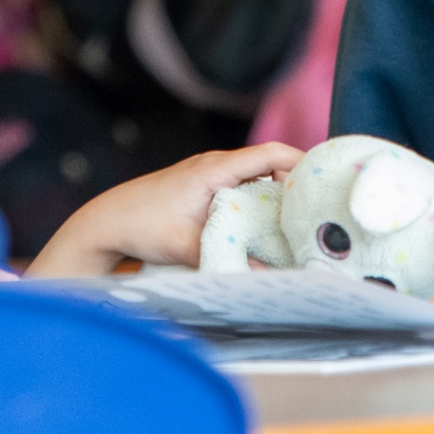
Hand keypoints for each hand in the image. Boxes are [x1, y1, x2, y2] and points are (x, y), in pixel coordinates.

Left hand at [26, 143, 302, 276]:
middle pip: (270, 163)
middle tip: (322, 209)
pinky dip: (258, 199)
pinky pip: (242, 185)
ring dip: (277, 193)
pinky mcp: (203, 186)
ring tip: (301, 220)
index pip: (271, 154)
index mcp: (215, 168)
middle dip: (297, 182)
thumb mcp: (187, 247)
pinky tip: (266, 224)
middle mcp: (215, 164)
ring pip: (256, 176)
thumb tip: (269, 279)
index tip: (327, 182)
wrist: (106, 221)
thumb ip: (228, 261)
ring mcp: (209, 173)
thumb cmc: (142, 226)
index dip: (303, 163)